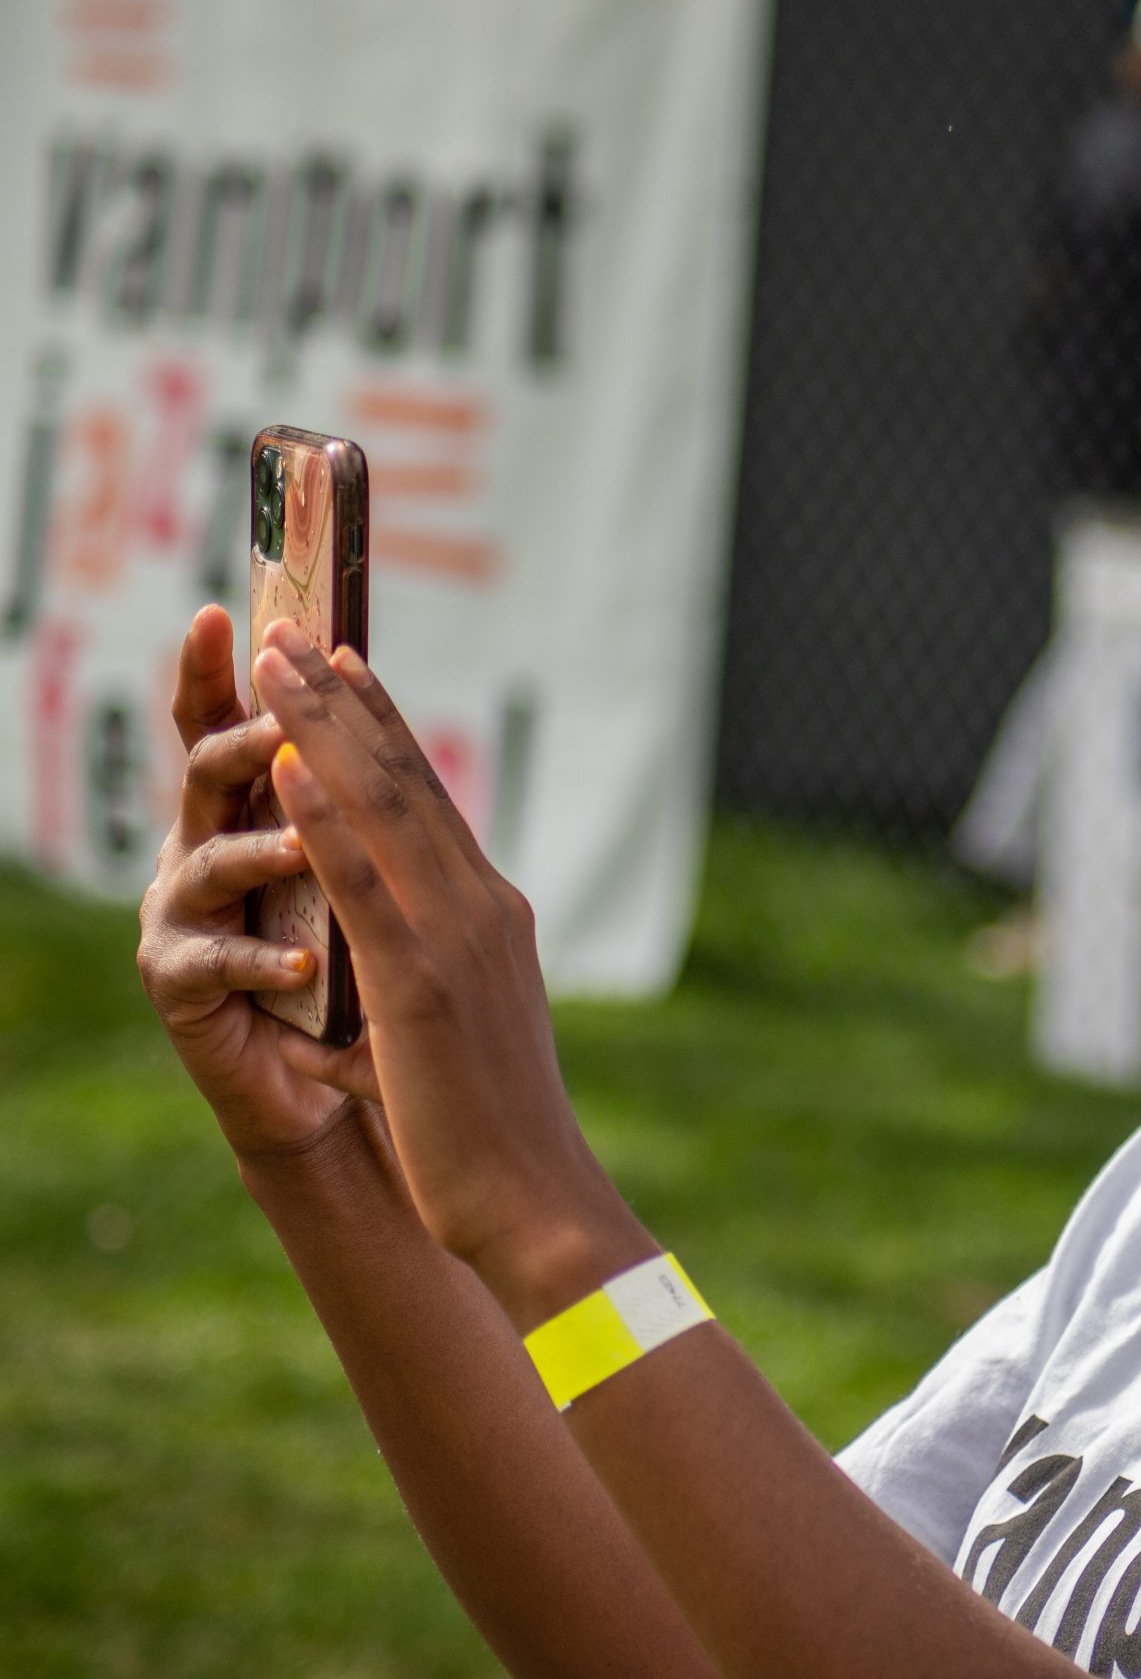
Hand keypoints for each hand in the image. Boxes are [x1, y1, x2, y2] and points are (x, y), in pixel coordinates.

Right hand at [138, 606, 382, 1157]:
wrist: (347, 1094)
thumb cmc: (364, 975)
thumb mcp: (383, 889)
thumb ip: (373, 822)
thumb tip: (393, 728)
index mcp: (259, 815)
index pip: (244, 731)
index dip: (232, 675)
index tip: (238, 613)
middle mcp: (210, 851)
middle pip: (212, 774)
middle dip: (251, 738)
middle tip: (285, 711)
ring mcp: (186, 917)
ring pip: (212, 863)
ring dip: (265, 848)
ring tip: (303, 847)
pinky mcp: (182, 988)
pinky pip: (217, 964)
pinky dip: (262, 960)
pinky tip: (300, 962)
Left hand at [247, 618, 653, 1323]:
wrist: (535, 1201)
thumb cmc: (494, 1137)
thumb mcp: (462, 1033)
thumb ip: (430, 980)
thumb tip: (390, 969)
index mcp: (494, 918)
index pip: (426, 803)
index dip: (379, 728)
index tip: (340, 666)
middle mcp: (483, 909)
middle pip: (405, 781)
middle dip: (343, 702)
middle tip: (296, 631)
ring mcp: (456, 941)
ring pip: (382, 809)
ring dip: (323, 729)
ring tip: (278, 662)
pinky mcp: (420, 982)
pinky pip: (362, 880)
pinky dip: (324, 814)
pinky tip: (286, 763)